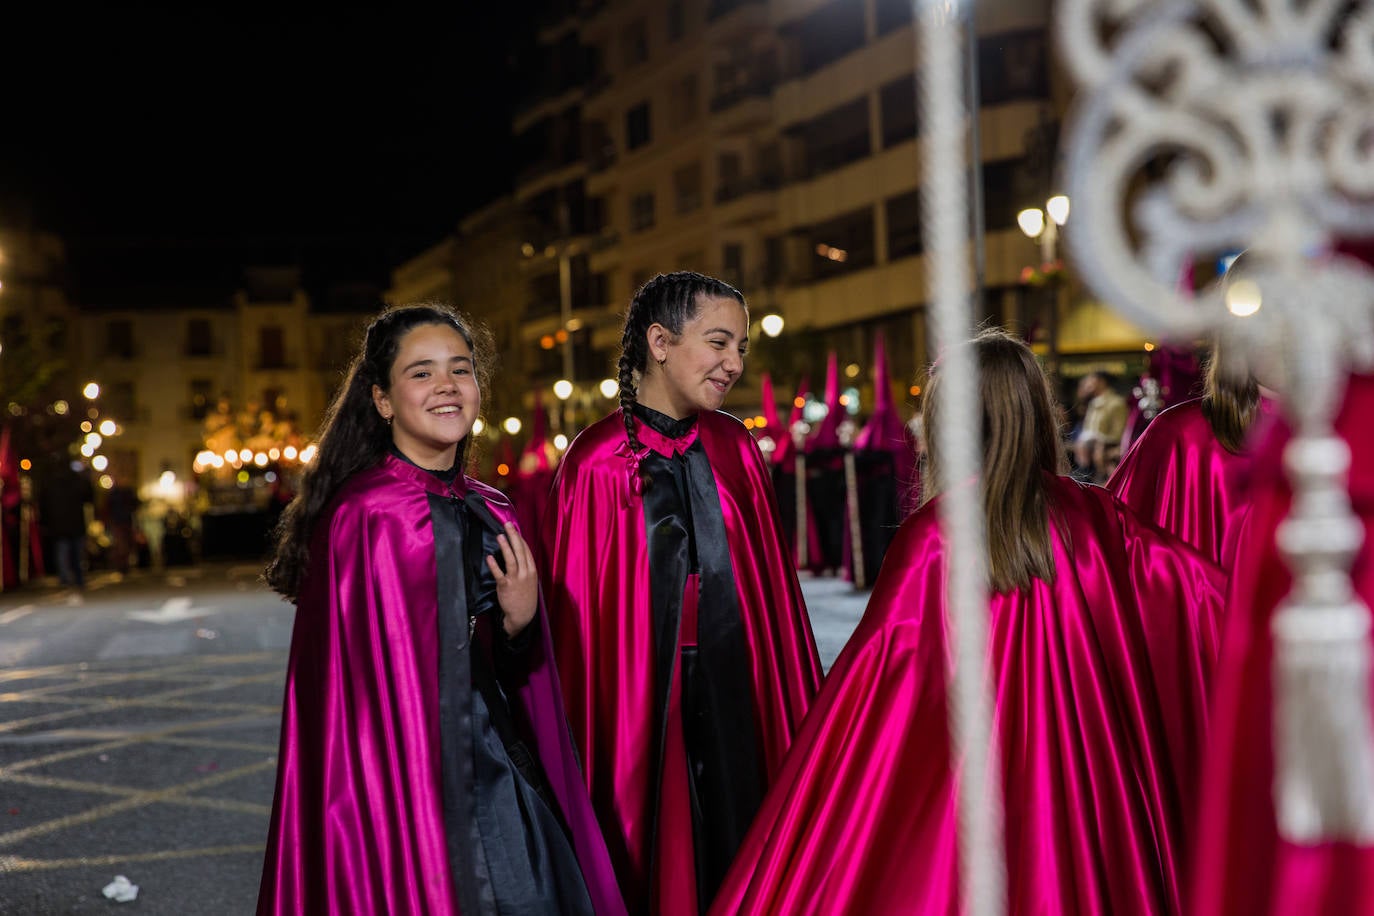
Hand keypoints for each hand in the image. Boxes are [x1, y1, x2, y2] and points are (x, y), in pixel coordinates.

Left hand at [487, 522, 537, 637]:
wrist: (523, 615)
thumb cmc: (526, 597)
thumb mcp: (530, 582)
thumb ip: (525, 569)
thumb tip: (518, 555)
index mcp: (532, 571)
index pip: (527, 551)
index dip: (520, 539)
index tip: (515, 529)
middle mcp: (525, 573)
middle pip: (520, 552)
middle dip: (514, 537)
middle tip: (508, 525)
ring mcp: (516, 579)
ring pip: (511, 560)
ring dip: (506, 547)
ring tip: (500, 536)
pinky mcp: (506, 586)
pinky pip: (499, 574)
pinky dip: (494, 565)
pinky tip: (490, 557)